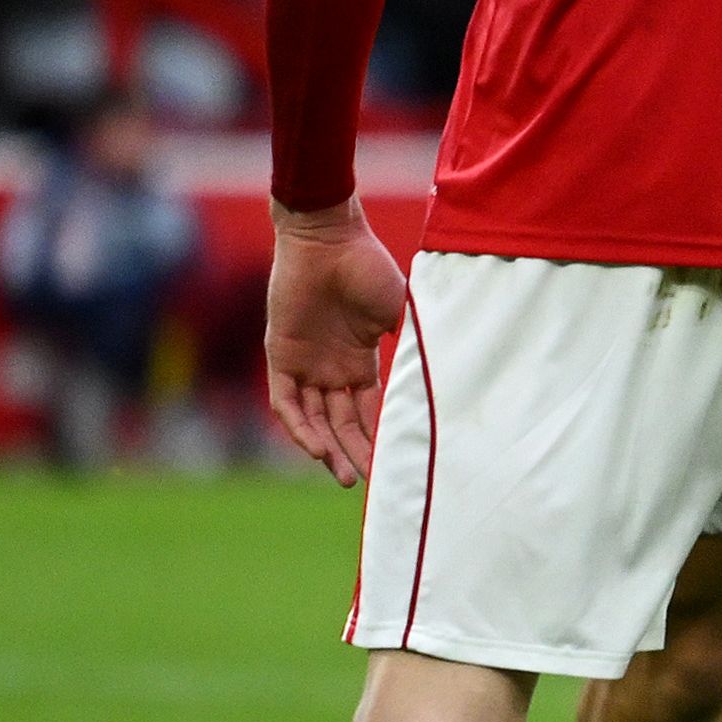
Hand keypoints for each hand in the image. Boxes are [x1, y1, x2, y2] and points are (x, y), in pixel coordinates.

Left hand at [260, 197, 410, 485]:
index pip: (368, 411)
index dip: (378, 438)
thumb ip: (414, 344)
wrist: (327, 238)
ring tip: (343, 476)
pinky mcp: (280, 356)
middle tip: (365, 484)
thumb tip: (441, 377)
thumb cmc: (367, 267)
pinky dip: (299, 426)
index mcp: (359, 361)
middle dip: (353, 454)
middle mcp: (330, 368)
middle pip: (341, 423)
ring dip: (327, 449)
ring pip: (314, 419)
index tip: (393, 464)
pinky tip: (316, 448)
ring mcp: (304, 363)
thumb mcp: (401, 311)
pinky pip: (286, 402)